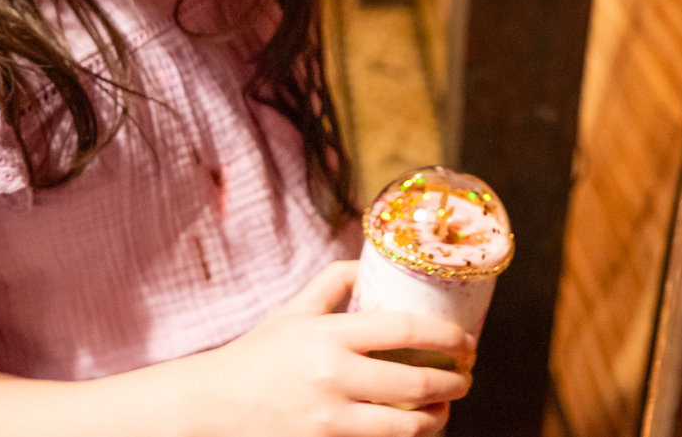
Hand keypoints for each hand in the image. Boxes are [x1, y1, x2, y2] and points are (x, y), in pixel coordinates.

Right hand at [176, 261, 474, 436]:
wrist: (214, 405)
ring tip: (446, 407)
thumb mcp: (295, 309)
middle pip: (417, 384)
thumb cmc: (259, 354)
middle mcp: (333, 378)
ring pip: (407, 427)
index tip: (467, 340)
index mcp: (330, 335)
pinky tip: (414, 429)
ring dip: (439, 417)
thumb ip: (335, 282)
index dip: (447, 335)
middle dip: (456, 381)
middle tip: (466, 376)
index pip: (405, 329)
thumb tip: (376, 261)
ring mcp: (330, 421)